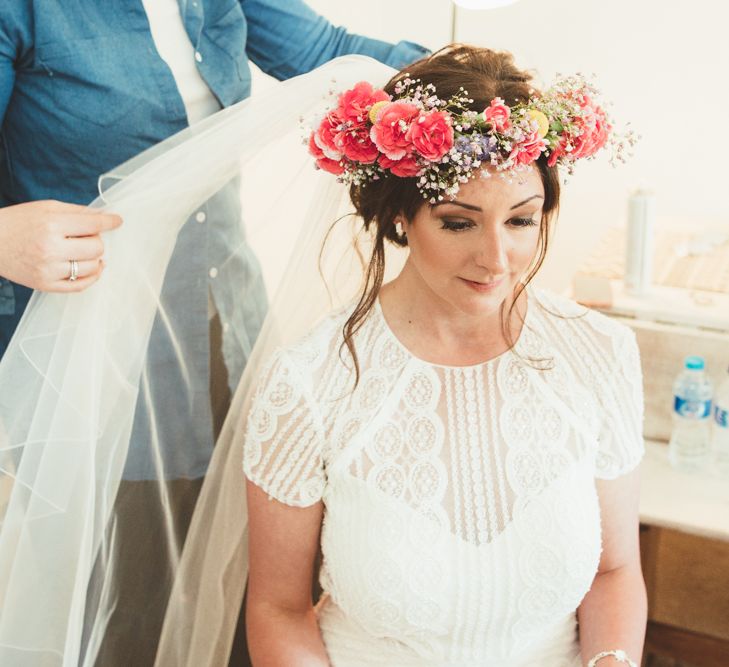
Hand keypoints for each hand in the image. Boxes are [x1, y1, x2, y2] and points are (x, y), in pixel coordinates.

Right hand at [0, 200, 121, 291]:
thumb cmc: (18, 222)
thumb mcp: (46, 208)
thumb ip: (77, 211)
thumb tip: (105, 216)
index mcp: (51, 225)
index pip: (93, 224)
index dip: (110, 222)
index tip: (117, 221)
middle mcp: (50, 249)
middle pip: (96, 248)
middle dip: (96, 240)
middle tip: (86, 237)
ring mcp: (48, 270)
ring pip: (92, 268)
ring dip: (94, 259)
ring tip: (84, 252)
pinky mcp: (45, 285)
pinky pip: (80, 286)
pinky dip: (92, 277)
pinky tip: (92, 268)